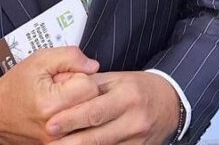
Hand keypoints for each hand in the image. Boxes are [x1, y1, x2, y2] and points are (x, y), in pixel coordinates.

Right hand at [0, 47, 100, 144]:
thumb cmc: (14, 86)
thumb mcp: (38, 60)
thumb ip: (69, 57)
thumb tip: (93, 66)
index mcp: (50, 103)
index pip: (89, 86)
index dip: (79, 75)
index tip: (64, 77)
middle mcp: (55, 127)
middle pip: (92, 104)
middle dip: (81, 91)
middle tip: (63, 89)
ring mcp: (57, 140)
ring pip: (88, 119)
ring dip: (79, 106)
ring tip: (62, 101)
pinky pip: (80, 130)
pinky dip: (75, 119)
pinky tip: (63, 112)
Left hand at [45, 71, 179, 144]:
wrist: (171, 103)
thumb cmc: (138, 88)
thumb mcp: (117, 78)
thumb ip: (90, 84)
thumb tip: (62, 87)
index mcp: (127, 96)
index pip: (95, 111)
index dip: (71, 120)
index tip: (50, 125)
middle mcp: (134, 120)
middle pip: (97, 136)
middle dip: (69, 143)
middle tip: (48, 143)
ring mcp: (138, 140)